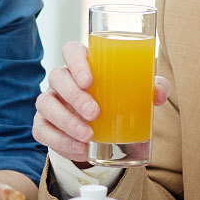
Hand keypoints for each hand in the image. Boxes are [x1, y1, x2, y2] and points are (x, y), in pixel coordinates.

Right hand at [32, 41, 169, 163]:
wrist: (104, 133)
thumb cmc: (119, 102)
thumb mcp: (138, 93)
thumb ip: (152, 88)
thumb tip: (158, 93)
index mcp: (83, 65)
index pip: (71, 51)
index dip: (76, 62)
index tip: (89, 80)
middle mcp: (63, 80)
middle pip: (57, 77)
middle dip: (74, 96)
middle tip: (94, 113)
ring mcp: (50, 101)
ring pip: (45, 104)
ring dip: (65, 121)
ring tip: (88, 136)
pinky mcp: (44, 124)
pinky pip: (42, 130)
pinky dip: (59, 141)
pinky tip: (79, 149)